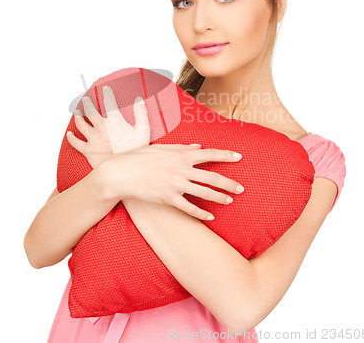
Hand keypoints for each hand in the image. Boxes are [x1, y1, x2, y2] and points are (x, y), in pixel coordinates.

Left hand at [66, 86, 149, 168]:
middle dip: (87, 103)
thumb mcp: (143, 130)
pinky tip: (70, 134)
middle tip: (85, 99)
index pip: (109, 102)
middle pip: (90, 111)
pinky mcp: (87, 150)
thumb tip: (139, 100)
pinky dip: (71, 137)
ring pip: (80, 123)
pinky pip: (75, 142)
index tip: (105, 89)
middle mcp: (101, 127)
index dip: (107, 94)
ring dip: (78, 116)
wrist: (124, 169)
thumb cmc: (136, 151)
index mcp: (115, 121)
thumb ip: (141, 113)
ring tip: (77, 112)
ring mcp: (93, 138)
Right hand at [103, 143, 244, 220]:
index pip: (209, 153)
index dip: (225, 155)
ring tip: (230, 201)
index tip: (239, 156)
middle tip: (241, 188)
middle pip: (211, 176)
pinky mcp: (168, 198)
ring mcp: (175, 184)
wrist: (121, 173)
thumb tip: (198, 146)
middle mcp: (181, 169)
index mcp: (180, 155)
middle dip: (228, 182)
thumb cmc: (140, 157)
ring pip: (204, 192)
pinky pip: (189, 207)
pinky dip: (201, 213)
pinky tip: (211, 217)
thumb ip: (182, 147)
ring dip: (219, 197)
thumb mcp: (161, 148)